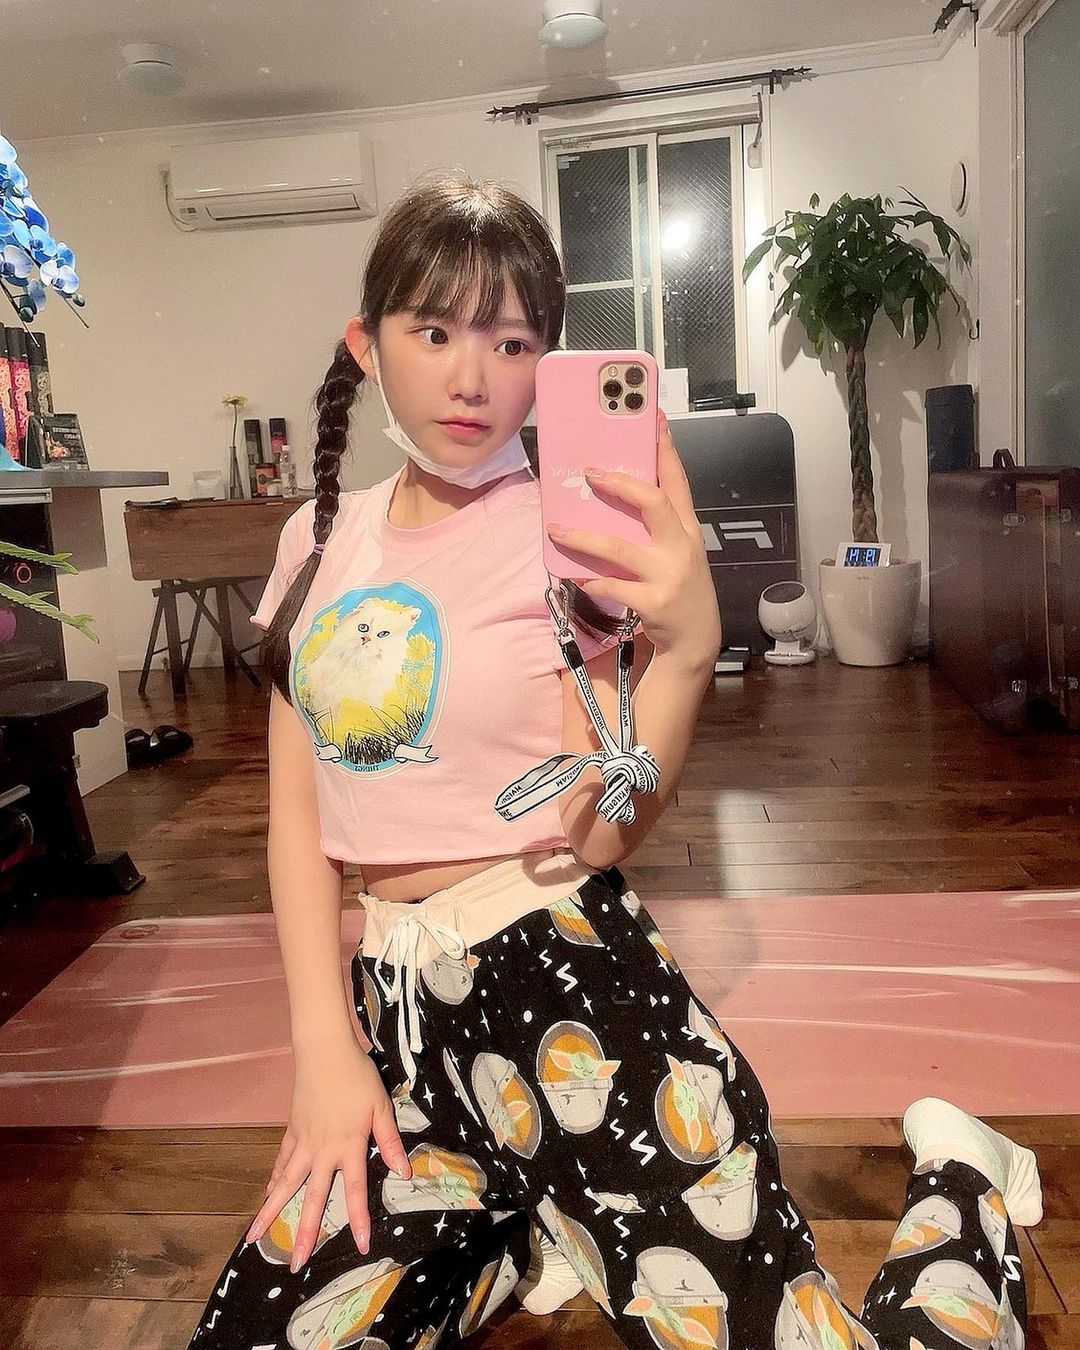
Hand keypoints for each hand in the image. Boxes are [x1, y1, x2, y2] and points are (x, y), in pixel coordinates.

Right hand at [242, 1036, 410, 1271]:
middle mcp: (322, 1150)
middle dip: (303, 1233)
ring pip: (285, 1184)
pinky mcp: (292, 1130)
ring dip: (270, 1212)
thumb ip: (391, 1141)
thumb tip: (404, 1172)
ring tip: (254, 1237)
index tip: (360, 1245)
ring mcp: (303, 1142)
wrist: (324, 1051)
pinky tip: (266, 1196)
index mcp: (348, 1146)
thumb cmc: (358, 1077)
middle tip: (294, 1264)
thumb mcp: (381, 1107)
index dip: (359, 1219)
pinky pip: (282, 1161)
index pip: (355, 1191)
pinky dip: (274, 1180)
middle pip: (313, 1198)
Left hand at [545, 410, 721, 665]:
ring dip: (582, 538)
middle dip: (620, 484)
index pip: (677, 479)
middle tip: (589, 473)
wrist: (696, 640)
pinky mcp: (653, 603)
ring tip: (556, 529)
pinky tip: (575, 577)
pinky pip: (611, 586)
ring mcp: (668, 575)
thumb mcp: (677, 551)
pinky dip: (590, 580)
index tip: (650, 415)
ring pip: (619, 548)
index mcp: (687, 528)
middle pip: (653, 502)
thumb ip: (653, 527)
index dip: (664, 446)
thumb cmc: (679, 587)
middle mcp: (681, 547)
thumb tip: (609, 497)